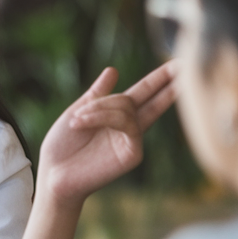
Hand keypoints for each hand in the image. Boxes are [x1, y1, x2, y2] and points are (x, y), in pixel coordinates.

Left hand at [39, 61, 177, 207]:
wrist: (53, 175)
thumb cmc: (61, 148)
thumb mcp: (77, 113)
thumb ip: (96, 95)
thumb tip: (113, 70)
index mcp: (116, 116)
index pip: (142, 93)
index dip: (158, 79)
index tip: (177, 63)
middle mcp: (129, 127)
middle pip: (152, 99)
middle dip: (166, 81)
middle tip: (184, 63)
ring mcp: (132, 140)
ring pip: (127, 107)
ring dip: (98, 108)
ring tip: (75, 121)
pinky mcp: (133, 153)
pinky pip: (126, 124)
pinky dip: (102, 118)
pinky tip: (81, 123)